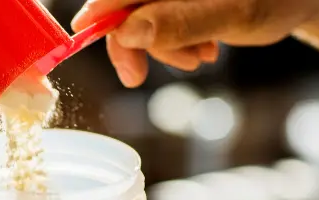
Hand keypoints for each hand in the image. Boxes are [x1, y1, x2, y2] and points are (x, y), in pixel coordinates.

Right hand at [72, 0, 318, 86]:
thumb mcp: (235, 16)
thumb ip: (179, 22)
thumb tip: (127, 31)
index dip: (101, 8)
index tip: (83, 33)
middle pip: (130, 2)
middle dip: (139, 39)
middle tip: (145, 74)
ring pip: (146, 14)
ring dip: (165, 45)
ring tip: (202, 58)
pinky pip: (163, 16)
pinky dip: (177, 38)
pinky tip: (204, 48)